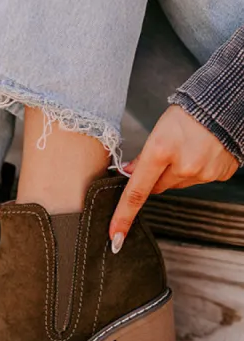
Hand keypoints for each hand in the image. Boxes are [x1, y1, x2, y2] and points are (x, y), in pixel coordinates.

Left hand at [110, 105, 238, 251]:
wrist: (225, 105)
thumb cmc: (189, 113)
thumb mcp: (159, 130)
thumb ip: (144, 157)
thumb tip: (129, 174)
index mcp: (161, 151)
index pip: (136, 192)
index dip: (123, 216)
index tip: (115, 236)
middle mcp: (183, 165)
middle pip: (159, 187)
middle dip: (158, 175)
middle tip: (168, 154)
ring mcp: (203, 172)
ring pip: (179, 184)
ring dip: (179, 172)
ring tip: (189, 148)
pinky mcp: (219, 175)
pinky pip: (199, 180)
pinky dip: (198, 169)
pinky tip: (203, 152)